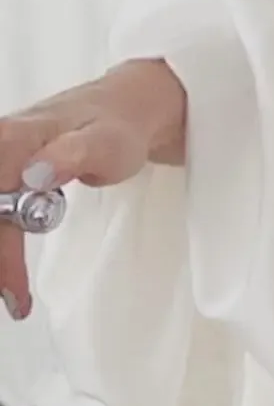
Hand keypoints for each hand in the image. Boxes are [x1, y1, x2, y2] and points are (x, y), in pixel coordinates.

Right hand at [0, 60, 184, 320]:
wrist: (128, 108)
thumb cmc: (119, 128)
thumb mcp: (107, 143)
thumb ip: (72, 155)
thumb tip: (33, 174)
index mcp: (18, 137)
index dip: (2, 249)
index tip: (15, 287)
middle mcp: (1, 143)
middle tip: (15, 296)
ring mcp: (2, 157)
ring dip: (1, 253)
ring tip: (15, 293)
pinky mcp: (5, 169)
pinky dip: (3, 240)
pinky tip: (10, 269)